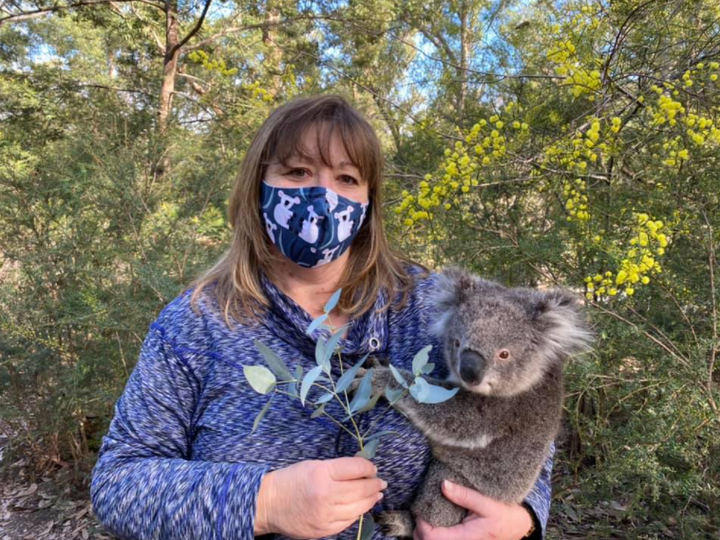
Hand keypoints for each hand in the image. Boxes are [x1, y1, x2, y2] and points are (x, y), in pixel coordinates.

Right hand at [255, 457, 385, 537]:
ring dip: (370, 500)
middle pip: (361, 489)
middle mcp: (326, 494)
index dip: (369, 468)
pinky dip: (357, 513)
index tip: (373, 468)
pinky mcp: (324, 530)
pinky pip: (348, 521)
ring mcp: (326, 515)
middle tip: (381, 482)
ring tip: (376, 494)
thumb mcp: (313, 465)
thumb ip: (338, 469)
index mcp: (322, 473)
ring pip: (358, 507)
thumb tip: (362, 472)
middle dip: (374, 485)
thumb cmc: (291, 480)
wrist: (267, 503)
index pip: (356, 468)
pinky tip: (361, 507)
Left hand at [413, 480, 534, 539]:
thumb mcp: (488, 503)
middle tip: (421, 509)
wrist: (519, 527)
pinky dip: (433, 533)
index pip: (432, 538)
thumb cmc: (506, 515)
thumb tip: (443, 485)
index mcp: (466, 538)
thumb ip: (465, 495)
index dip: (422, 523)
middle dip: (420, 528)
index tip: (421, 507)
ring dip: (425, 531)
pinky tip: (434, 521)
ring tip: (426, 514)